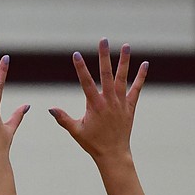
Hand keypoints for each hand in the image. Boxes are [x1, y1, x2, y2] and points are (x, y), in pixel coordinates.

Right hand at [49, 39, 148, 164]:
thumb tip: (50, 108)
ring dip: (124, 61)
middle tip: (103, 40)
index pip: (86, 82)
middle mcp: (109, 101)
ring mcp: (121, 102)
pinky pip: (137, 89)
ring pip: (123, 78)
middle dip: (104, 56)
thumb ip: (63, 118)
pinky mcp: (130, 106)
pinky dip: (141, 77)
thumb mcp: (75, 131)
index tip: (76, 55)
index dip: (80, 68)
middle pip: (106, 74)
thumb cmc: (92, 143)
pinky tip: (145, 64)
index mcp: (95, 105)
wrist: (113, 153)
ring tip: (125, 46)